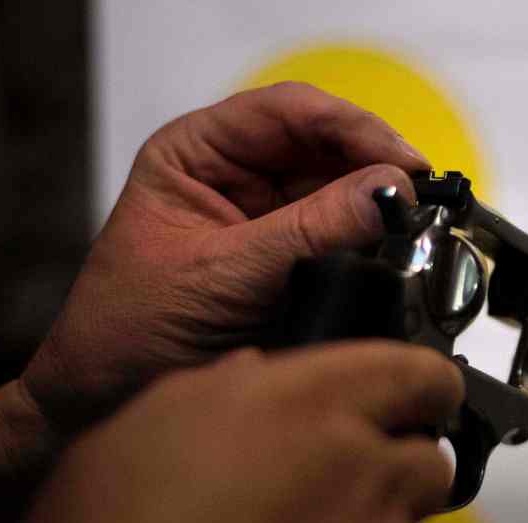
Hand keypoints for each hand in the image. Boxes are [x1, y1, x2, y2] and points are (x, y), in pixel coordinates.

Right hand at [0, 342, 462, 522]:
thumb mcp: (130, 443)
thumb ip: (215, 393)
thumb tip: (255, 378)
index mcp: (301, 405)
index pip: (417, 370)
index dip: (419, 383)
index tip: (414, 396)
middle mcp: (363, 469)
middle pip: (424, 452)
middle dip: (387, 463)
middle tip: (324, 490)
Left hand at [22, 82, 430, 432]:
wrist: (107, 404)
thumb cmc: (130, 331)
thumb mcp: (223, 275)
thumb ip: (308, 232)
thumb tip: (387, 193)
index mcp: (196, 154)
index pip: (288, 112)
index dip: (352, 127)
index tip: (400, 162)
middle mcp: (235, 177)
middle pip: (324, 145)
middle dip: (375, 165)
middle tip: (420, 196)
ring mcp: (266, 219)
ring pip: (341, 189)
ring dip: (379, 203)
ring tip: (415, 223)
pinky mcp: (290, 263)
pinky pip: (343, 237)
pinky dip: (374, 241)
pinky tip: (396, 247)